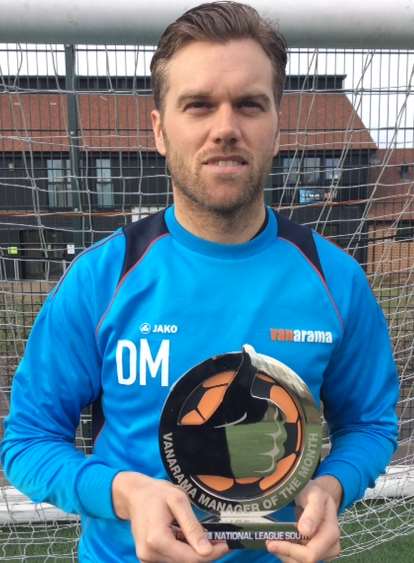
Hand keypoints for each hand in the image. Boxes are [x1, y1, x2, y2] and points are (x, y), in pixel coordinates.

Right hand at [112, 471, 228, 562]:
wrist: (134, 494)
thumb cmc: (156, 493)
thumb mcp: (178, 501)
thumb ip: (192, 527)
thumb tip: (207, 551)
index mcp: (157, 540)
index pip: (191, 558)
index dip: (212, 554)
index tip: (225, 543)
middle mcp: (149, 554)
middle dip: (204, 553)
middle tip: (218, 539)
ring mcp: (146, 558)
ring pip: (180, 562)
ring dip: (193, 553)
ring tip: (201, 535)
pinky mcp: (147, 558)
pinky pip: (171, 559)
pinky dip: (182, 551)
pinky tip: (185, 537)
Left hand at [266, 476, 341, 561]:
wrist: (318, 495)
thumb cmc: (315, 493)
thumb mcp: (314, 495)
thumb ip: (313, 511)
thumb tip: (305, 531)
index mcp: (331, 533)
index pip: (311, 553)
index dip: (290, 551)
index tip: (271, 543)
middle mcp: (330, 547)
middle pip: (305, 561)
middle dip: (285, 553)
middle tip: (268, 542)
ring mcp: (324, 552)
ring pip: (300, 562)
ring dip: (285, 555)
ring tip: (273, 541)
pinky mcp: (316, 553)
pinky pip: (300, 559)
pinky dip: (288, 553)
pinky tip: (281, 542)